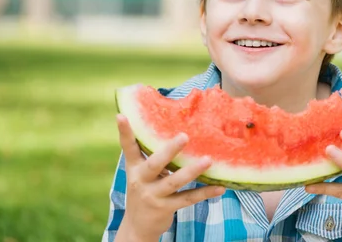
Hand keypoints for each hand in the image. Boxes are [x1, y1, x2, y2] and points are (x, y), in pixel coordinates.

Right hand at [115, 114, 224, 240]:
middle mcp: (141, 180)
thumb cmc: (145, 189)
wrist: (138, 226)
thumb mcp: (142, 173)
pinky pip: (188, 198)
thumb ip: (152, 155)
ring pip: (174, 181)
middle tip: (184, 136)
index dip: (125, 132)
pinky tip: (220, 187)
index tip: (121, 116)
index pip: (129, 148)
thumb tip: (176, 129)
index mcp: (135, 168)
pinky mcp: (165, 208)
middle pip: (155, 163)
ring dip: (192, 171)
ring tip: (208, 160)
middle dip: (169, 150)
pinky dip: (205, 193)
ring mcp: (153, 195)